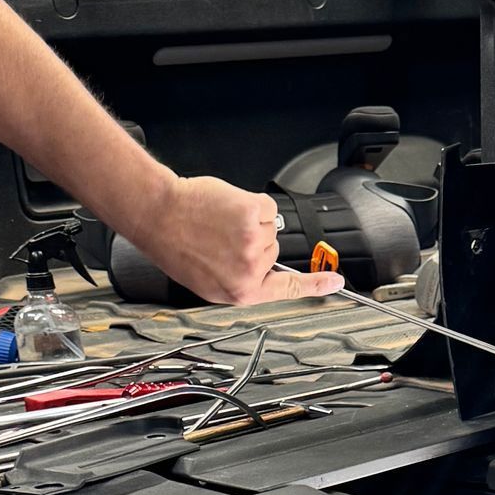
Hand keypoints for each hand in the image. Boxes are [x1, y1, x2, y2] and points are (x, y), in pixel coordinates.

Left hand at [133, 176, 344, 306]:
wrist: (158, 216)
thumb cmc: (176, 247)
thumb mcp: (209, 280)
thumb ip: (240, 279)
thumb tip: (261, 270)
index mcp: (241, 291)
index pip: (288, 290)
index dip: (316, 286)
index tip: (336, 282)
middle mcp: (250, 269)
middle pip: (273, 250)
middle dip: (252, 241)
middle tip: (221, 238)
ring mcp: (253, 241)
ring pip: (268, 227)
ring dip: (248, 221)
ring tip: (218, 224)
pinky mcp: (252, 215)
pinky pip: (265, 207)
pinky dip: (249, 203)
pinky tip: (227, 209)